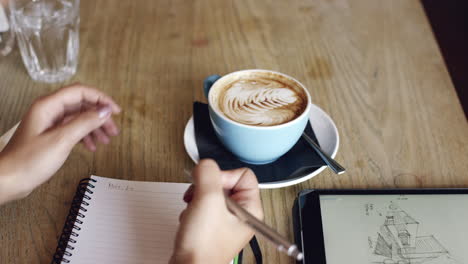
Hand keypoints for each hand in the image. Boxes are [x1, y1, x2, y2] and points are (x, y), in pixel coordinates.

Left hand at [0, 84, 120, 203]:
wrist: (8, 181)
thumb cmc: (27, 162)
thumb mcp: (62, 140)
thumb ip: (85, 122)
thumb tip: (104, 110)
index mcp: (48, 106)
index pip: (80, 92)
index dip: (101, 99)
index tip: (115, 111)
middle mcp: (49, 110)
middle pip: (82, 105)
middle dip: (100, 116)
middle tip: (113, 129)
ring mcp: (49, 123)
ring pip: (79, 118)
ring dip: (94, 127)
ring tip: (106, 140)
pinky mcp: (50, 135)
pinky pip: (73, 129)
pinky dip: (85, 135)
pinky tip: (92, 146)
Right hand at [170, 159, 262, 263]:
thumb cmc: (203, 246)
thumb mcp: (207, 199)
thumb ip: (207, 174)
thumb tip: (205, 164)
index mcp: (251, 208)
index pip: (243, 174)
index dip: (223, 176)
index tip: (211, 187)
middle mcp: (242, 214)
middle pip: (225, 182)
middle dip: (207, 187)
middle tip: (200, 198)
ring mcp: (227, 221)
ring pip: (211, 193)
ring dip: (198, 198)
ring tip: (194, 211)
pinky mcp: (212, 226)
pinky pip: (203, 205)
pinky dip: (193, 209)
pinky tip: (191, 219)